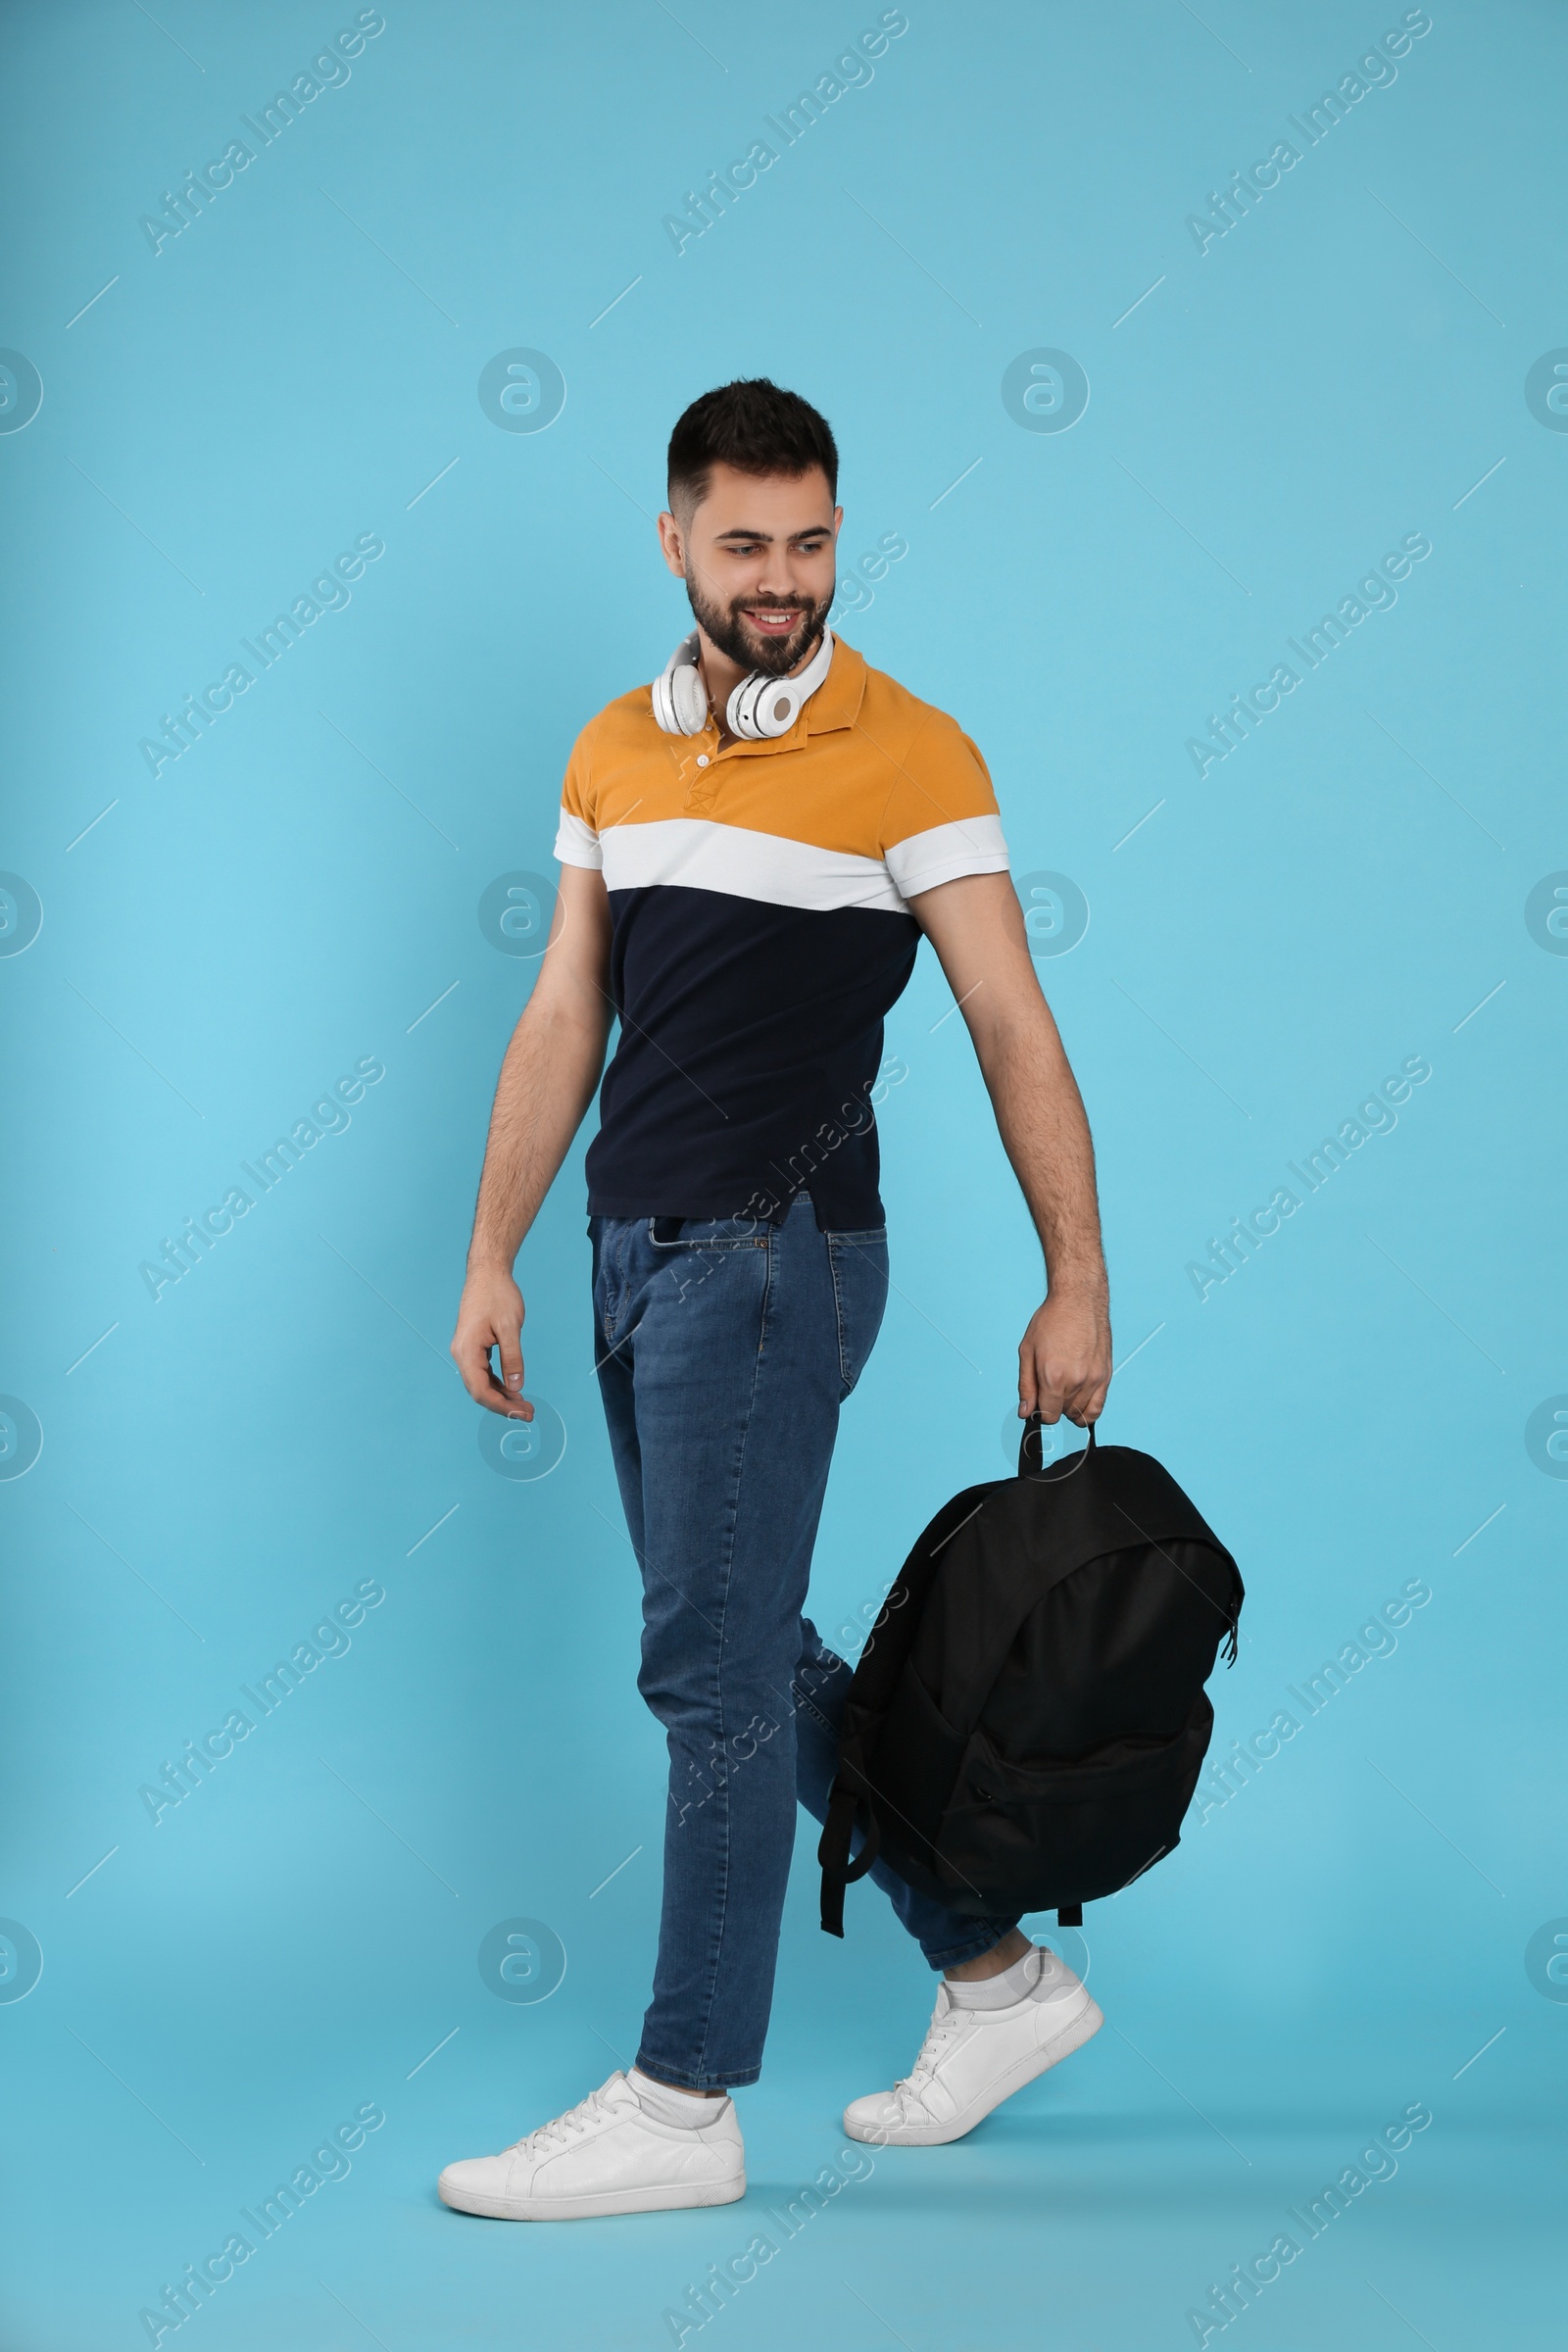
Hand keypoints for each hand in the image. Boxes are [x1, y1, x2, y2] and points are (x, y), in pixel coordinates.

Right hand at [451, 1263, 532, 1419]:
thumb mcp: (510, 1327)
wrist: (487, 1272)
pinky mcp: (472, 1346)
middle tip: (528, 1413)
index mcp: (467, 1350)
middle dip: (503, 1405)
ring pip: (480, 1382)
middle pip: (478, 1390)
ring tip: (524, 1405)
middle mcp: (461, 1353)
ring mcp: (465, 1350)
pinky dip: (497, 1383)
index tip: (521, 1413)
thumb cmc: (498, 1295)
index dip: (501, 1405)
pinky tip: (512, 1389)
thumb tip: (516, 1387)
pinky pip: (482, 1372)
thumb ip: (513, 1358)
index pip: (480, 1389)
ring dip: (501, 1396)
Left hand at [1018, 1289, 1110, 1427]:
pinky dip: (1087, 1411)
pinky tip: (1078, 1401)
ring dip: (1069, 1406)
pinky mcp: (1106, 1375)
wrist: (1079, 1301)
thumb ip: (1026, 1385)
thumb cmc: (1052, 1321)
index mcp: (1054, 1377)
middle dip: (1053, 1404)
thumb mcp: (1027, 1350)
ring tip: (1064, 1387)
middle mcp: (1076, 1381)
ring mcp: (1094, 1379)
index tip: (1038, 1401)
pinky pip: (1098, 1408)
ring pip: (1080, 1412)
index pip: (1049, 1415)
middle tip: (1050, 1385)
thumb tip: (1025, 1412)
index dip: (1040, 1411)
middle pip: (1063, 1413)